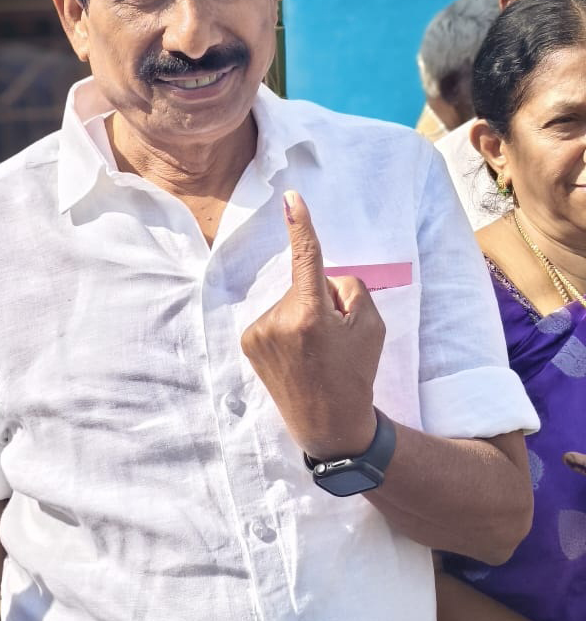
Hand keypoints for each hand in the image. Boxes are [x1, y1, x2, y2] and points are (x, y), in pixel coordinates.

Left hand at [240, 190, 384, 458]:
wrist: (328, 422)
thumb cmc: (354, 372)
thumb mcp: (371, 326)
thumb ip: (349, 289)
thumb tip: (322, 275)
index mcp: (311, 313)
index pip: (307, 257)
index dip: (301, 225)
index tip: (291, 198)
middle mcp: (278, 319)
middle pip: (307, 284)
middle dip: (322, 300)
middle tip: (333, 340)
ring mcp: (259, 332)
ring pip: (290, 301)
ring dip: (303, 315)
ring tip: (314, 352)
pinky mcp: (249, 342)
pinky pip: (275, 317)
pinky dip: (288, 328)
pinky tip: (296, 356)